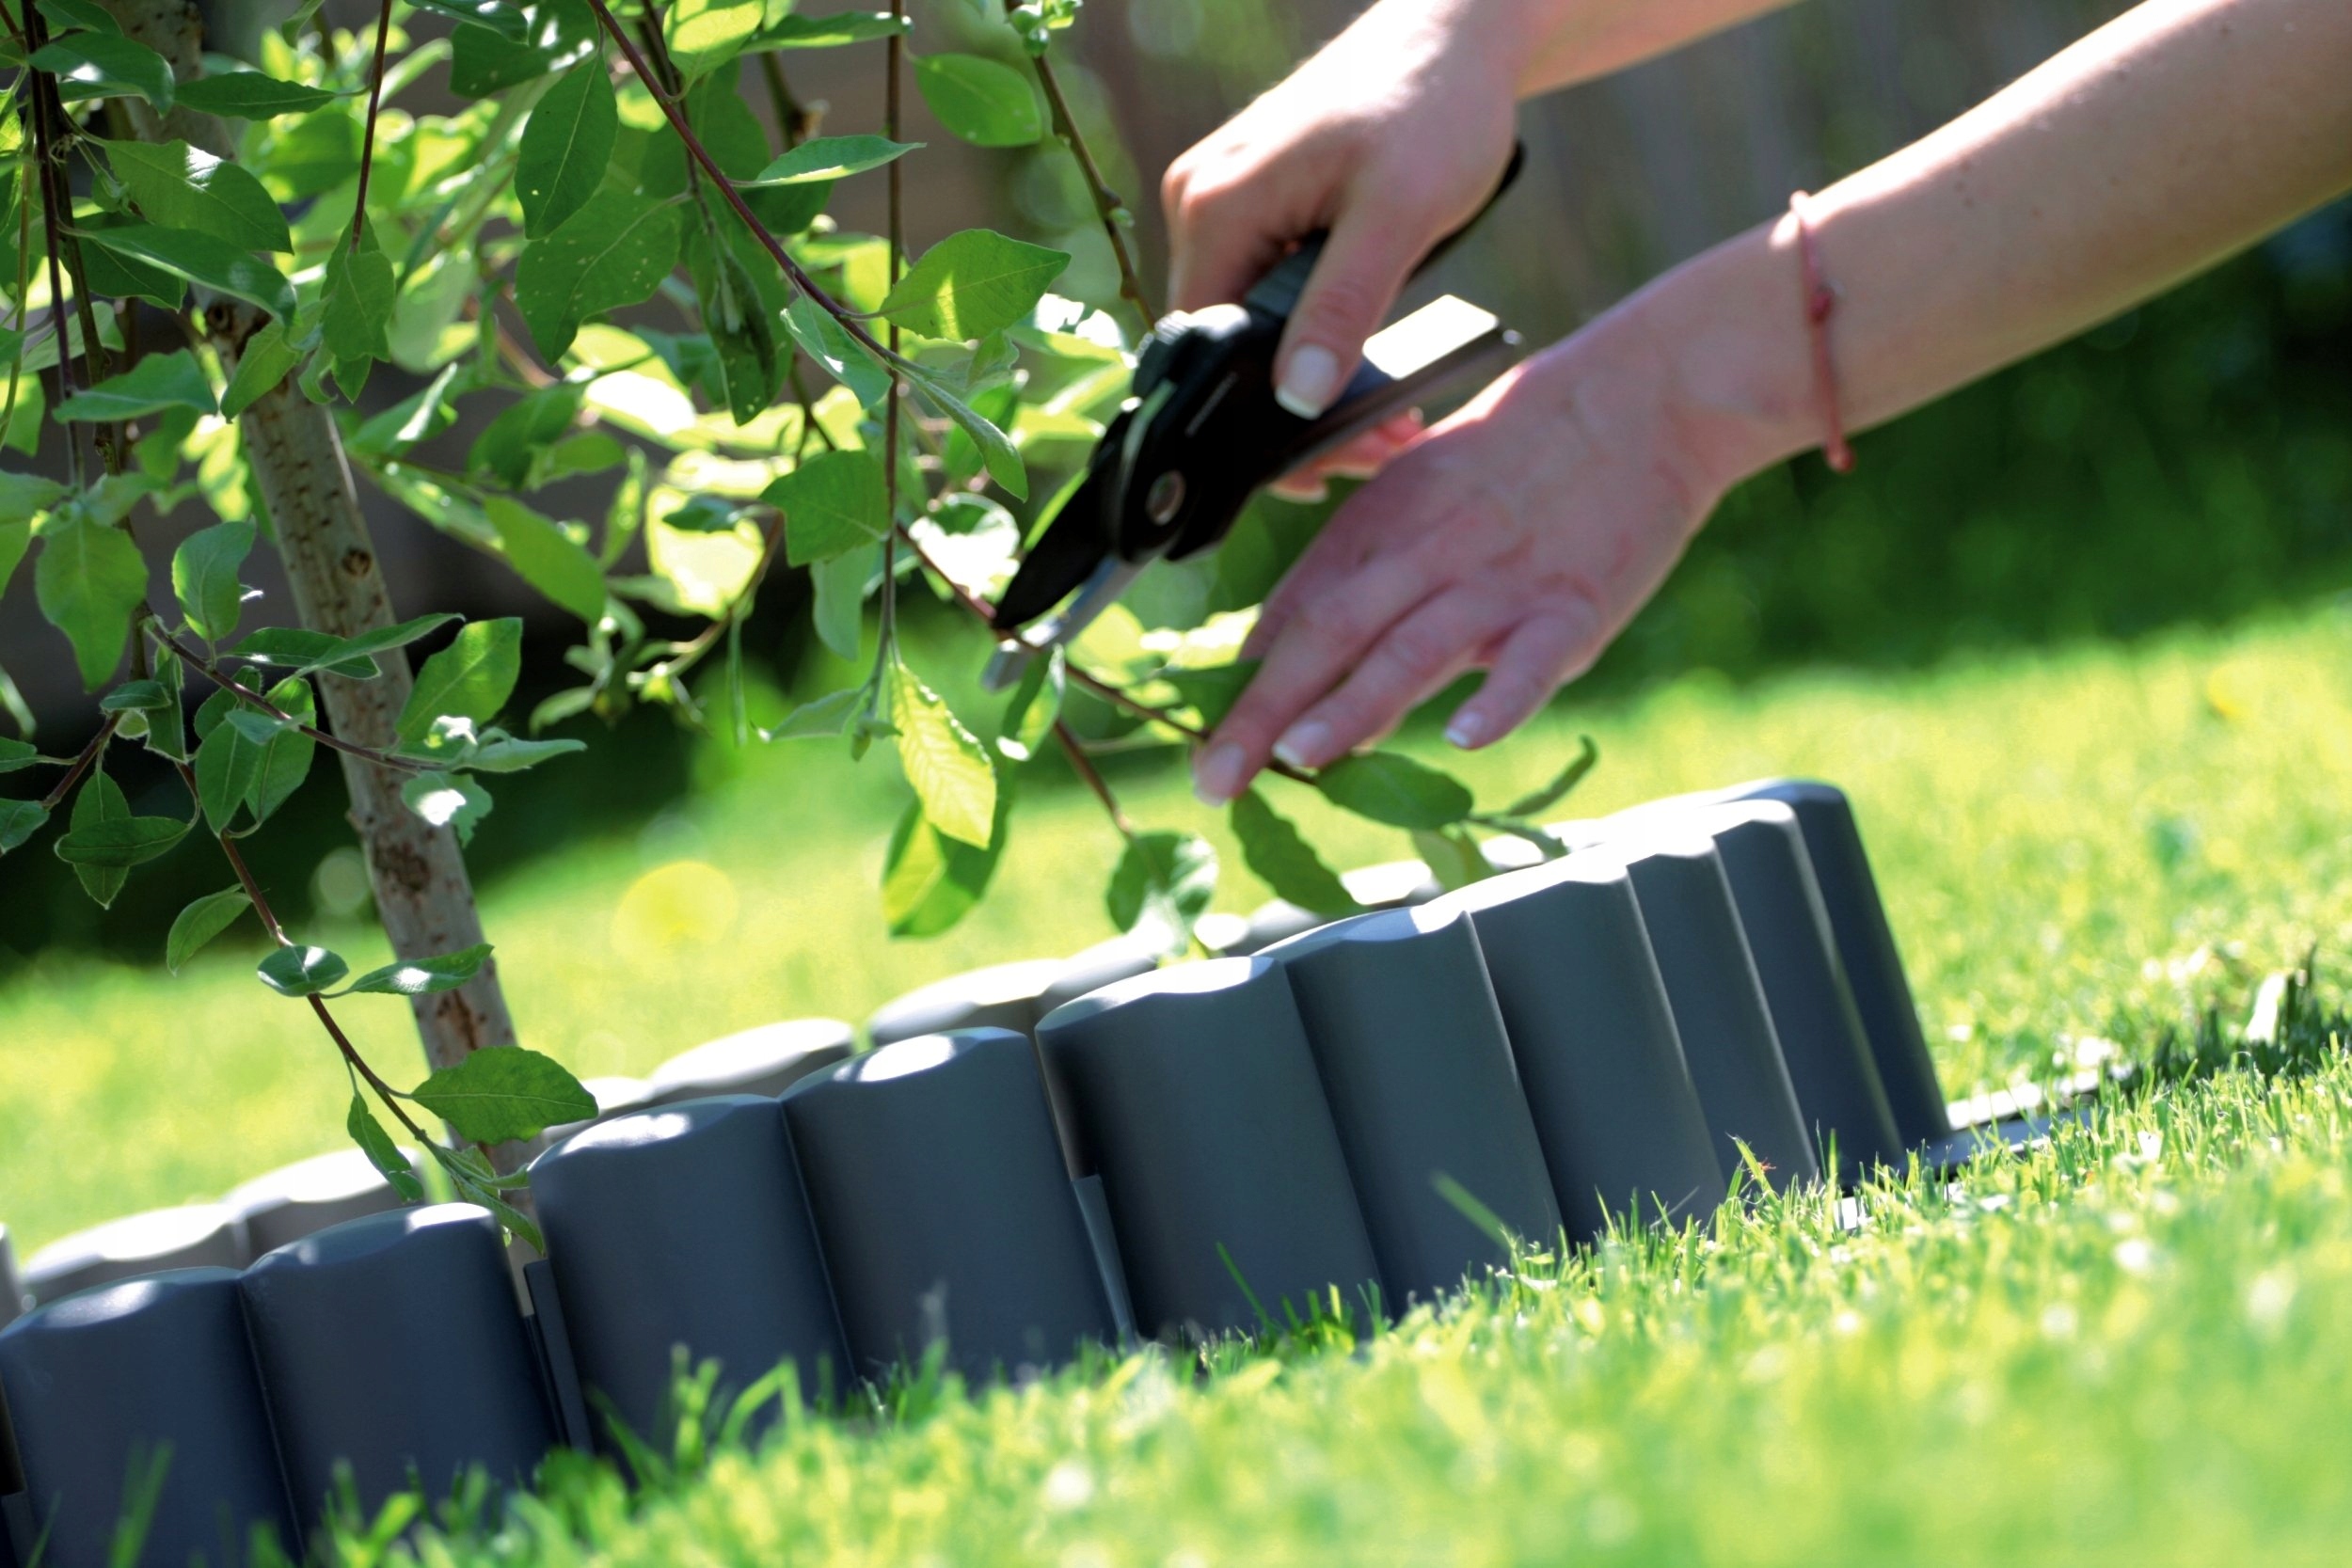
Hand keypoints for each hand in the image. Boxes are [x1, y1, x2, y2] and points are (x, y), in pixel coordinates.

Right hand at [1160, 0, 1521, 422]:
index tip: (1327, 467)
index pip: (1206, 350)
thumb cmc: (1433, 106)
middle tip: (1383, 450)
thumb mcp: (1398, 216)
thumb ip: (1343, 306)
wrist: (1456, 35)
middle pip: (1226, 348)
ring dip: (1314, 381)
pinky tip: (1368, 364)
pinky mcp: (1257, 208)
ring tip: (1391, 422)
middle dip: (1300, 412)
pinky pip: (1269, 294)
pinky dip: (1316, 336)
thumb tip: (1297, 398)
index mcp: (1214, 207)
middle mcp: (1199, 205)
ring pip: (1251, 328)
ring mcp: (1223, 204)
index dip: (1259, 422)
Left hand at [1191, 312, 1734, 804]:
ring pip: (1413, 647)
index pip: (1297, 606)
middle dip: (1265, 709)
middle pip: (1332, 633)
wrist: (1638, 398)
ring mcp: (1500, 582)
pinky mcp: (1574, 606)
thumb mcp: (1417, 488)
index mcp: (1383, 523)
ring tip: (1301, 754)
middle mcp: (1428, 552)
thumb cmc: (1518, 454)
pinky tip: (1464, 737)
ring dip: (1353, 704)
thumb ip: (1357, 564)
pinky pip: (1531, 660)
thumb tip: (1281, 640)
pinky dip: (1498, 699)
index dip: (1247, 675)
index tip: (1204, 735)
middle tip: (1216, 777)